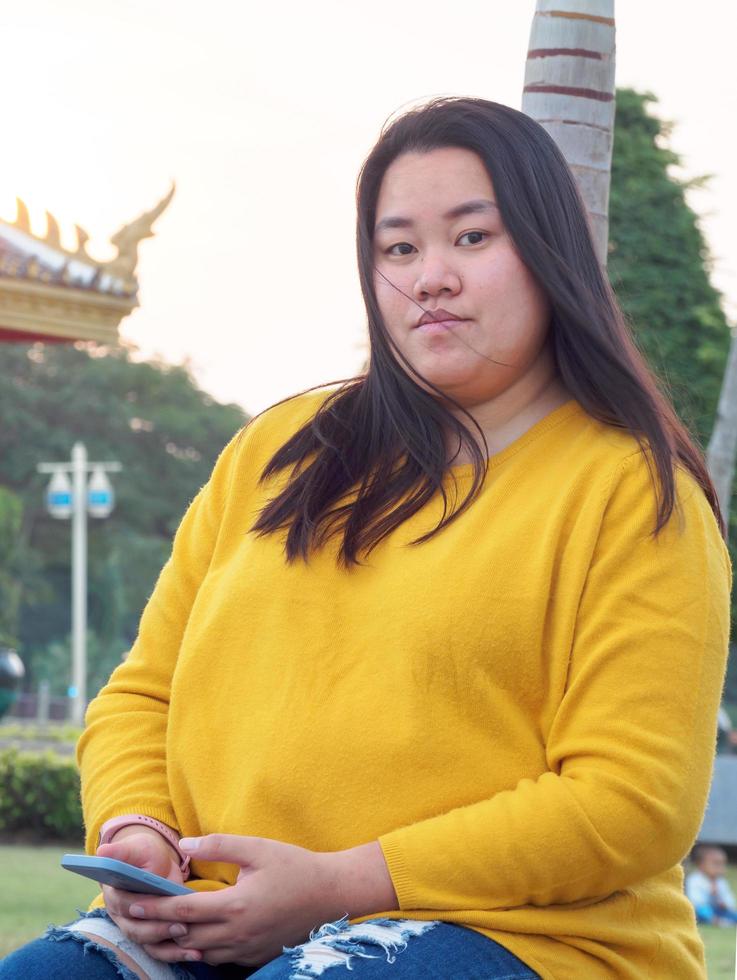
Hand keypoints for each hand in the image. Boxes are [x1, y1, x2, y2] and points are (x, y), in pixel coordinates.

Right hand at [97, 830, 187, 953]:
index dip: (136, 907)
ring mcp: (137, 928)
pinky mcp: (153, 936)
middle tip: (181, 926)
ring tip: (192, 944)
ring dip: (170, 947)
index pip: (123, 904)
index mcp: (115, 894)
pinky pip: (161, 951)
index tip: (152, 906)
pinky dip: (177, 955)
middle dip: (159, 929)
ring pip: (149, 944)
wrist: (154, 863)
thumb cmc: (144, 854)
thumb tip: (102, 852)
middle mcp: (122, 916)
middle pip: (136, 929)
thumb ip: (122, 851)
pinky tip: (196, 955)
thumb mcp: (137, 848)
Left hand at [121, 834, 397, 966]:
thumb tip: (184, 845)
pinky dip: (200, 949)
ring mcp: (246, 950)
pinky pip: (218, 958)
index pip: (183, 912)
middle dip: (157, 927)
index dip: (154, 908)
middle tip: (133, 917)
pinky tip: (192, 938)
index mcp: (235, 906)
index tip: (132, 903)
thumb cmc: (295, 866)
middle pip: (185, 936)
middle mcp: (237, 934)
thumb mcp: (258, 848)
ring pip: (199, 952)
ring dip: (176, 942)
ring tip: (155, 929)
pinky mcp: (255, 957)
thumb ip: (220, 846)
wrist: (332, 894)